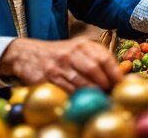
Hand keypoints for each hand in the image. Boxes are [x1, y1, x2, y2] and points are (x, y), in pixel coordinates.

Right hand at [0, 37, 122, 92]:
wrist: (26, 54)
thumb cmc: (58, 55)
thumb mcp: (77, 50)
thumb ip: (96, 60)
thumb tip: (120, 79)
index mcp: (82, 44)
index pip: (104, 57)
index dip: (115, 73)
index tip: (121, 86)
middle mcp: (71, 52)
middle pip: (94, 70)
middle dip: (105, 85)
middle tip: (110, 96)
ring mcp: (58, 65)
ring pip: (81, 82)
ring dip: (92, 94)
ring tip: (98, 101)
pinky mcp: (47, 78)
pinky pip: (66, 91)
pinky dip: (76, 98)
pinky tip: (81, 102)